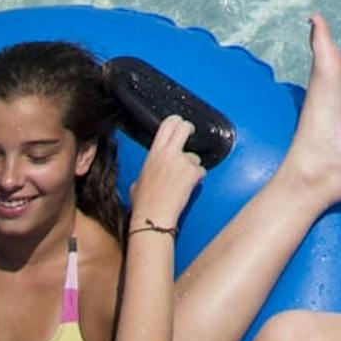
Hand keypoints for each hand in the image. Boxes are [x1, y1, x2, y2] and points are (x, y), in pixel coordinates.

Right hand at [129, 115, 204, 232]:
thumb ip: (149, 169)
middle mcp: (168, 154)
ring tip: (181, 182)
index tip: (180, 124)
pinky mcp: (192, 173)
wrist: (153, 218)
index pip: (167, 124)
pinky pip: (201, 171)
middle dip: (189, 129)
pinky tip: (188, 187)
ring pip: (194, 157)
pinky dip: (197, 179)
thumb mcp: (139, 180)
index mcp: (154, 153)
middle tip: (190, 134)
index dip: (176, 121)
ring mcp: (182, 162)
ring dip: (192, 167)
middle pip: (183, 127)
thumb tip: (152, 171)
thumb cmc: (145, 204)